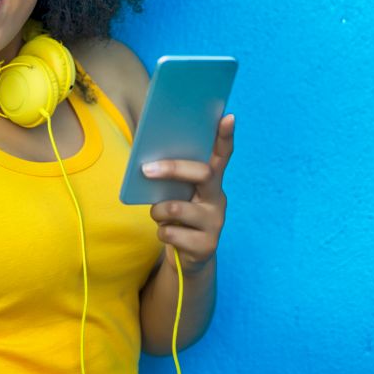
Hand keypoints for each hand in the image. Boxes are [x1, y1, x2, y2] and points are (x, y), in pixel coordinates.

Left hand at [142, 114, 234, 273]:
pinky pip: (172, 233)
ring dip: (159, 211)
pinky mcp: (206, 245)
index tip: (228, 117)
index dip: (226, 137)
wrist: (187, 257)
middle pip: (203, 174)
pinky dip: (162, 233)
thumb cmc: (178, 217)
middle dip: (172, 169)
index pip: (222, 155)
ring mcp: (215, 223)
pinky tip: (168, 234)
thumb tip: (148, 162)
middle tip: (146, 169)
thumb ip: (173, 179)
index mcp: (212, 182)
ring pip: (178, 208)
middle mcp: (218, 199)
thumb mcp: (177, 195)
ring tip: (157, 214)